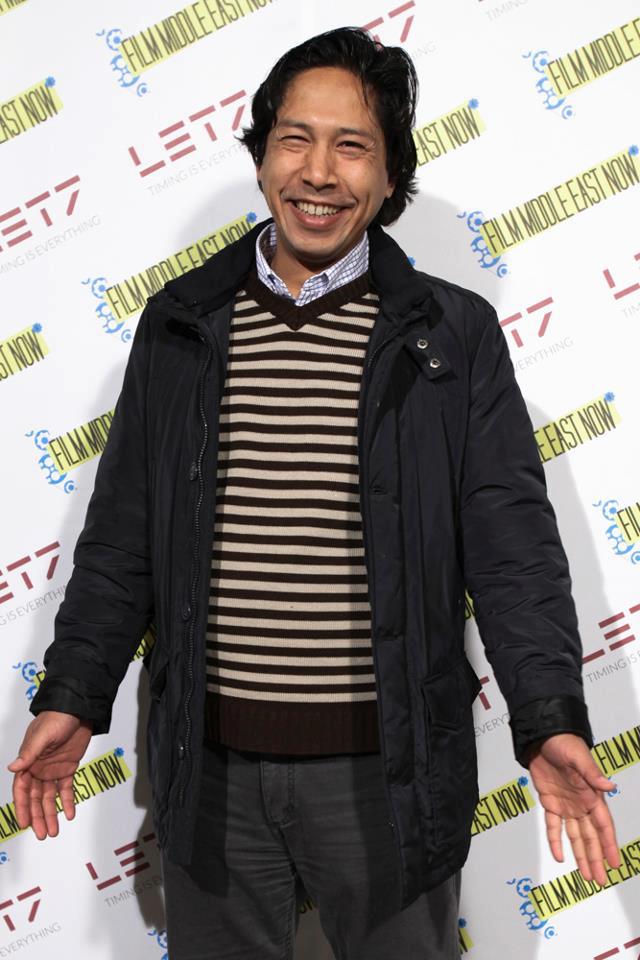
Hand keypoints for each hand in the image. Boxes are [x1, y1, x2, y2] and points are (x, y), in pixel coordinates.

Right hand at [7, 711, 92, 839]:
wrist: (78, 710)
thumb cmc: (56, 718)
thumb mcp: (42, 736)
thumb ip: (29, 754)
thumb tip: (13, 768)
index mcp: (28, 761)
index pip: (22, 789)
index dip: (22, 807)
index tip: (23, 824)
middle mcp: (38, 768)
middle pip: (36, 797)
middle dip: (38, 816)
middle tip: (43, 834)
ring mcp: (53, 769)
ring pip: (50, 796)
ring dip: (51, 813)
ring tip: (54, 831)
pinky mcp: (68, 767)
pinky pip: (66, 788)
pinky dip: (68, 801)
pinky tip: (71, 814)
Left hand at [526, 733, 620, 885]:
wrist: (542, 737)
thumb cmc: (564, 743)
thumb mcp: (579, 757)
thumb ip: (592, 774)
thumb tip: (609, 786)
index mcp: (592, 795)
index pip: (603, 825)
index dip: (608, 845)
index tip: (615, 863)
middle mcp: (581, 803)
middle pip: (590, 836)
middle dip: (595, 858)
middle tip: (599, 880)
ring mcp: (566, 805)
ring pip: (575, 835)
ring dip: (580, 855)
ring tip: (586, 875)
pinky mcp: (550, 802)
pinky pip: (553, 826)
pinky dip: (555, 840)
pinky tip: (558, 856)